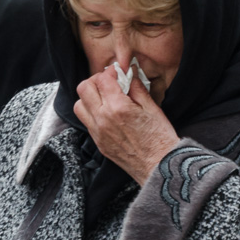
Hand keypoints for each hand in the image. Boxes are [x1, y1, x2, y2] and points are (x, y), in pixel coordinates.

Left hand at [73, 66, 180, 184]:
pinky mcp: (98, 142)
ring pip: (79, 105)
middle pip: (84, 88)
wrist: (159, 167)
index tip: (119, 73)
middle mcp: (103, 119)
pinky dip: (91, 112)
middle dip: (95, 80)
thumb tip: (129, 75)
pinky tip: (106, 112)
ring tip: (104, 98)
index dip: (111, 72)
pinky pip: (86, 121)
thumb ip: (137, 88)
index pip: (102, 79)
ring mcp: (98, 132)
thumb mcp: (152, 108)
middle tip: (109, 82)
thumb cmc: (160, 138)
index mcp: (118, 107)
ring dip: (89, 97)